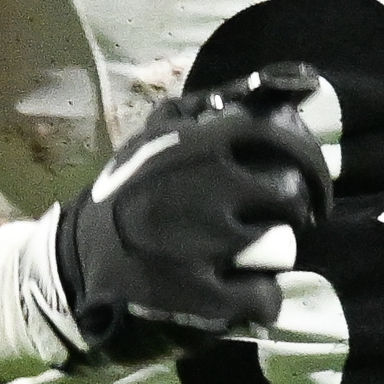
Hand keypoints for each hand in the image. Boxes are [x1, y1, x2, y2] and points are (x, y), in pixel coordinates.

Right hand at [50, 70, 332, 359]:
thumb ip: (220, 108)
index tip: (311, 181)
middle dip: (287, 212)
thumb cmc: (128, 195)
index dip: (308, 159)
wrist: (73, 262)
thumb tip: (304, 82)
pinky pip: (265, 297)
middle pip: (288, 196)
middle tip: (269, 222)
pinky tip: (232, 293)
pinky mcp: (199, 296)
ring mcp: (201, 244)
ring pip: (281, 248)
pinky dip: (256, 300)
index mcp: (194, 143)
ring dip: (268, 256)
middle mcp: (201, 188)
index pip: (279, 134)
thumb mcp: (160, 137)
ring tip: (237, 257)